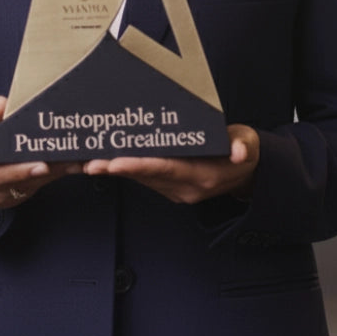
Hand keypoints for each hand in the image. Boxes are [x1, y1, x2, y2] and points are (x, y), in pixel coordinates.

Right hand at [0, 95, 81, 207]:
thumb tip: (1, 105)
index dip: (17, 171)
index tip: (40, 165)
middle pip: (15, 182)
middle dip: (45, 172)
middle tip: (70, 162)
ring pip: (28, 187)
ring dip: (53, 175)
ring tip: (77, 162)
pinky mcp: (9, 199)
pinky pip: (33, 189)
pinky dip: (51, 177)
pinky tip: (70, 166)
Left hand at [83, 124, 258, 203]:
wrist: (245, 173)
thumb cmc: (243, 152)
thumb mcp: (249, 145)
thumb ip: (244, 146)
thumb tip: (240, 151)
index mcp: (202, 176)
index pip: (165, 169)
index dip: (139, 166)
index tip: (116, 163)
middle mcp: (185, 188)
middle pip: (146, 176)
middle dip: (116, 169)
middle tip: (89, 162)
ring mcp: (176, 190)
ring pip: (140, 179)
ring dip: (115, 171)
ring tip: (87, 160)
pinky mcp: (169, 186)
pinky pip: (143, 178)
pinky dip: (124, 170)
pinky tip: (105, 161)